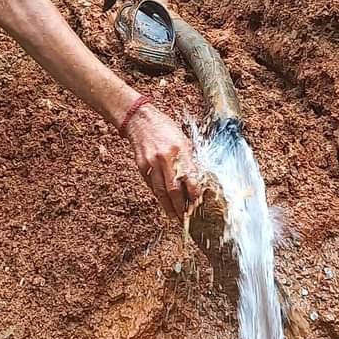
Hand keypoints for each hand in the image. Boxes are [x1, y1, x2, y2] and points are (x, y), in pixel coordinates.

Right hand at [123, 104, 200, 221]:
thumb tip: (195, 180)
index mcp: (180, 150)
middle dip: (180, 206)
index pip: (190, 177)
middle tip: (186, 218)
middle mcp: (165, 158)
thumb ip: (188, 159)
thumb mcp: (183, 139)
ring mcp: (151, 163)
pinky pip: (151, 185)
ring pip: (160, 191)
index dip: (194, 193)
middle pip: (174, 188)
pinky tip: (164, 202)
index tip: (198, 204)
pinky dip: (158, 195)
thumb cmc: (165, 128)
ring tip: (174, 216)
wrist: (140, 120)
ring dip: (168, 206)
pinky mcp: (141, 166)